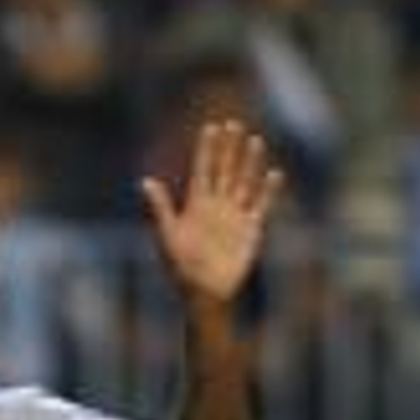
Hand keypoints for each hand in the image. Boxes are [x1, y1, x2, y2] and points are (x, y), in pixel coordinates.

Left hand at [140, 120, 283, 303]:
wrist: (204, 294)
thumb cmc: (181, 268)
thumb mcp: (168, 235)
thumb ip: (161, 207)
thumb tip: (145, 181)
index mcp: (195, 205)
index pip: (202, 170)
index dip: (207, 150)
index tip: (211, 127)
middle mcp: (216, 206)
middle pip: (224, 170)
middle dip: (229, 149)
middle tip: (234, 124)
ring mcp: (234, 216)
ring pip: (243, 182)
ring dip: (249, 163)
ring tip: (255, 140)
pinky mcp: (250, 229)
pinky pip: (261, 205)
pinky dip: (268, 190)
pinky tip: (274, 173)